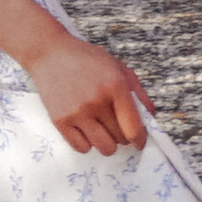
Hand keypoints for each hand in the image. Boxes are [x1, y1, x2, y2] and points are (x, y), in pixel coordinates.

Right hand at [21, 35, 150, 158]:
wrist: (49, 53)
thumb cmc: (86, 59)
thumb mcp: (117, 66)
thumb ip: (138, 91)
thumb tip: (151, 115)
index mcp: (115, 85)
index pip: (133, 127)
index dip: (140, 139)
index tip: (140, 142)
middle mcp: (96, 100)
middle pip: (120, 138)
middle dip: (122, 136)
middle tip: (116, 126)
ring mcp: (77, 112)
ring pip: (103, 147)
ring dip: (106, 142)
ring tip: (102, 130)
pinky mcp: (60, 120)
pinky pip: (81, 147)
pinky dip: (87, 144)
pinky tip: (86, 131)